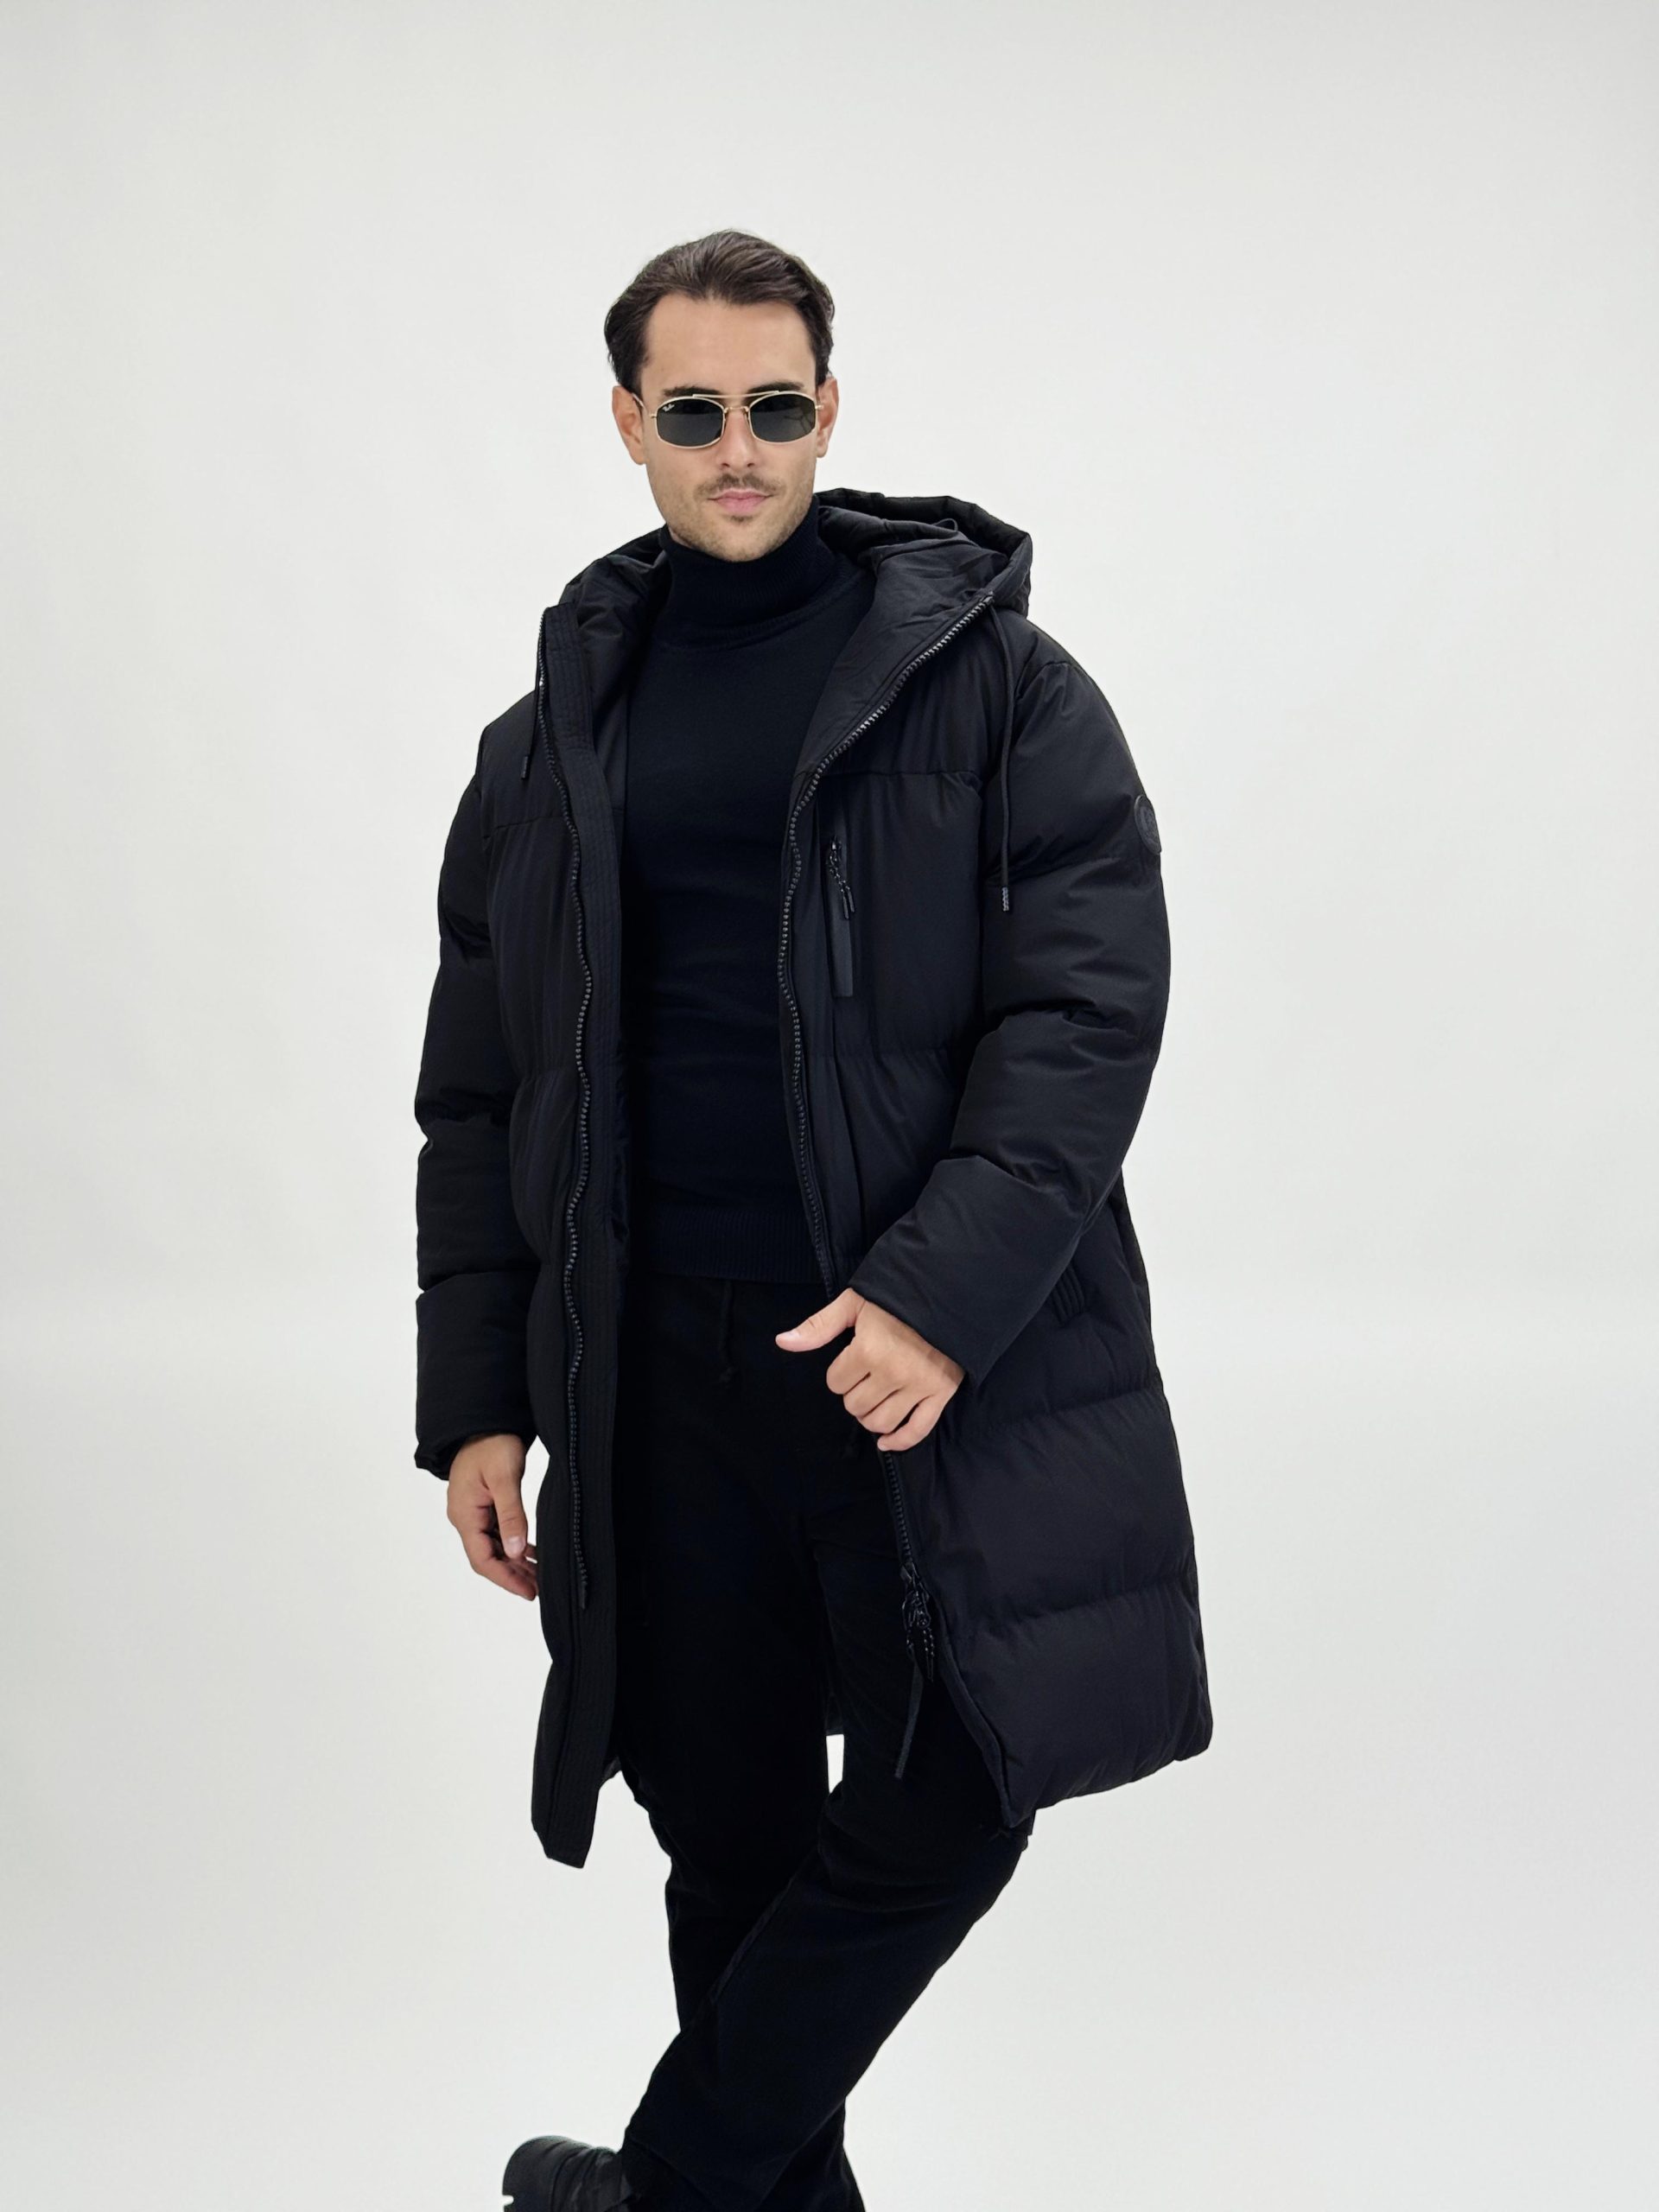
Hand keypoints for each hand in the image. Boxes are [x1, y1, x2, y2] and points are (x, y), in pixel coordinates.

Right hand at [446, 1433, 536, 1599]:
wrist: (484, 1420)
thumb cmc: (492, 1443)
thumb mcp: (504, 1478)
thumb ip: (511, 1515)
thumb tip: (515, 1551)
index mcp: (465, 1514)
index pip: (482, 1559)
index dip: (505, 1578)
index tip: (528, 1592)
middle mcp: (465, 1516)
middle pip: (487, 1557)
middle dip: (511, 1575)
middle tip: (537, 1589)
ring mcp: (473, 1511)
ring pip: (493, 1547)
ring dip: (514, 1562)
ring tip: (538, 1576)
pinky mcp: (483, 1505)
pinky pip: (497, 1533)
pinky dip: (513, 1545)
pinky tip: (531, 1553)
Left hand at [775, 1289, 963, 1450]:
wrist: (946, 1292)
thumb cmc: (896, 1297)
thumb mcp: (854, 1303)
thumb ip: (818, 1326)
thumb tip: (782, 1342)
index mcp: (869, 1350)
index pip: (836, 1383)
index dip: (839, 1372)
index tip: (852, 1358)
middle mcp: (894, 1373)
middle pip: (856, 1406)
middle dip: (854, 1393)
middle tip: (864, 1375)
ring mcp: (919, 1386)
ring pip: (881, 1422)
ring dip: (871, 1415)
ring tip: (874, 1398)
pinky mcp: (941, 1394)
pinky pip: (918, 1430)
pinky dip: (900, 1441)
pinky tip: (886, 1442)